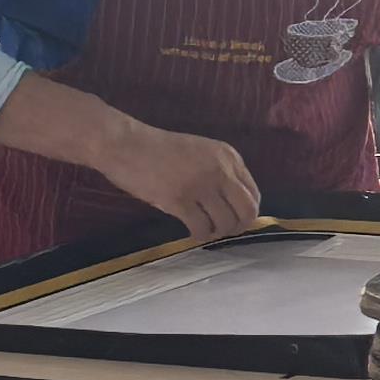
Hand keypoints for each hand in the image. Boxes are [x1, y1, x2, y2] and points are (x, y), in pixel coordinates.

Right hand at [108, 124, 260, 240]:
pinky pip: (201, 227)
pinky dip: (199, 235)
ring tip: (205, 230)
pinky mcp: (180, 200)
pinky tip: (192, 233)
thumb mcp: (201, 153)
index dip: (247, 212)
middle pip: (246, 211)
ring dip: (217, 232)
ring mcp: (201, 185)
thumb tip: (231, 206)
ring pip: (226, 222)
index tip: (236, 219)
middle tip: (223, 230)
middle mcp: (221, 170)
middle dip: (238, 226)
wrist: (126, 144)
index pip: (253, 193)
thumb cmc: (159, 150)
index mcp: (229, 156)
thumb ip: (219, 173)